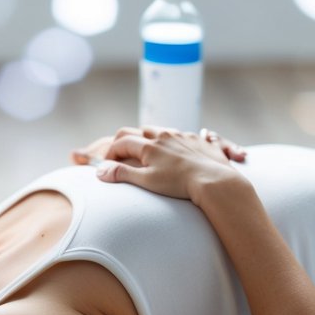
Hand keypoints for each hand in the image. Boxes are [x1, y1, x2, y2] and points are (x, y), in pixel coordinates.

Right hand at [71, 126, 244, 166]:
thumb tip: (100, 172)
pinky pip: (179, 134)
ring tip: (146, 152)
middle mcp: (164, 136)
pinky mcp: (197, 140)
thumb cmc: (179, 184)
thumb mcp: (147, 182)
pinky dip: (170, 140)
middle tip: (120, 154)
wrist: (214, 181)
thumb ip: (122, 174)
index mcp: (150, 146)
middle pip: (138, 131)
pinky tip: (173, 151)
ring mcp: (181, 136)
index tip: (107, 164)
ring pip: (159, 130)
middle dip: (125, 141)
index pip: (122, 142)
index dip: (110, 153)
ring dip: (148, 138)